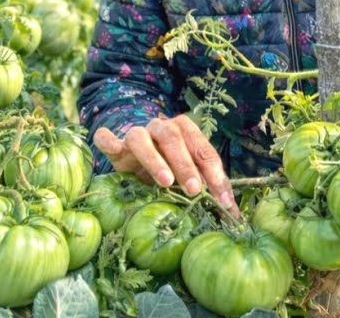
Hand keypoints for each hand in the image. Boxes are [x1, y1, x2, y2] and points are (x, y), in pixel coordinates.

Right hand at [93, 114, 239, 217]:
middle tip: (194, 189)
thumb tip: (232, 213)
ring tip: (166, 181)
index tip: (223, 201)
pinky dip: (109, 141)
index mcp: (187, 130)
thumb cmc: (169, 165)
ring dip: (154, 159)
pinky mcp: (115, 144)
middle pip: (174, 139)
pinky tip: (114, 150)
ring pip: (143, 139)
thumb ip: (208, 186)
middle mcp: (161, 127)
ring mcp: (137, 133)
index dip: (215, 175)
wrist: (135, 155)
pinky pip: (107, 138)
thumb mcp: (190, 174)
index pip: (204, 151)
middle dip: (186, 165)